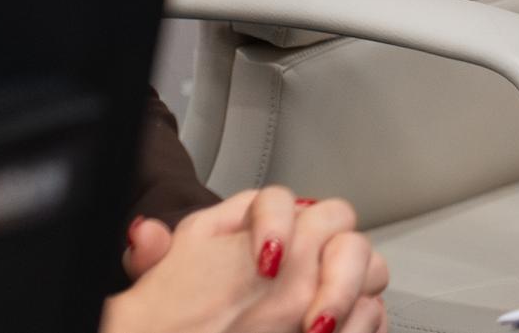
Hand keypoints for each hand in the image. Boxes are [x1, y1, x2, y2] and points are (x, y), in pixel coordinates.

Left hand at [108, 189, 388, 332]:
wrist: (198, 328)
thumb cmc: (186, 308)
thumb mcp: (165, 283)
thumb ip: (156, 257)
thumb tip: (143, 236)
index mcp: (257, 224)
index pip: (277, 199)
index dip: (277, 224)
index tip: (266, 262)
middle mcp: (300, 242)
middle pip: (338, 222)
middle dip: (334, 266)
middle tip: (313, 312)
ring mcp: (327, 276)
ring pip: (367, 264)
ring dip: (352, 296)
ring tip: (323, 330)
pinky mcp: (347, 311)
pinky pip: (374, 310)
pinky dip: (363, 325)